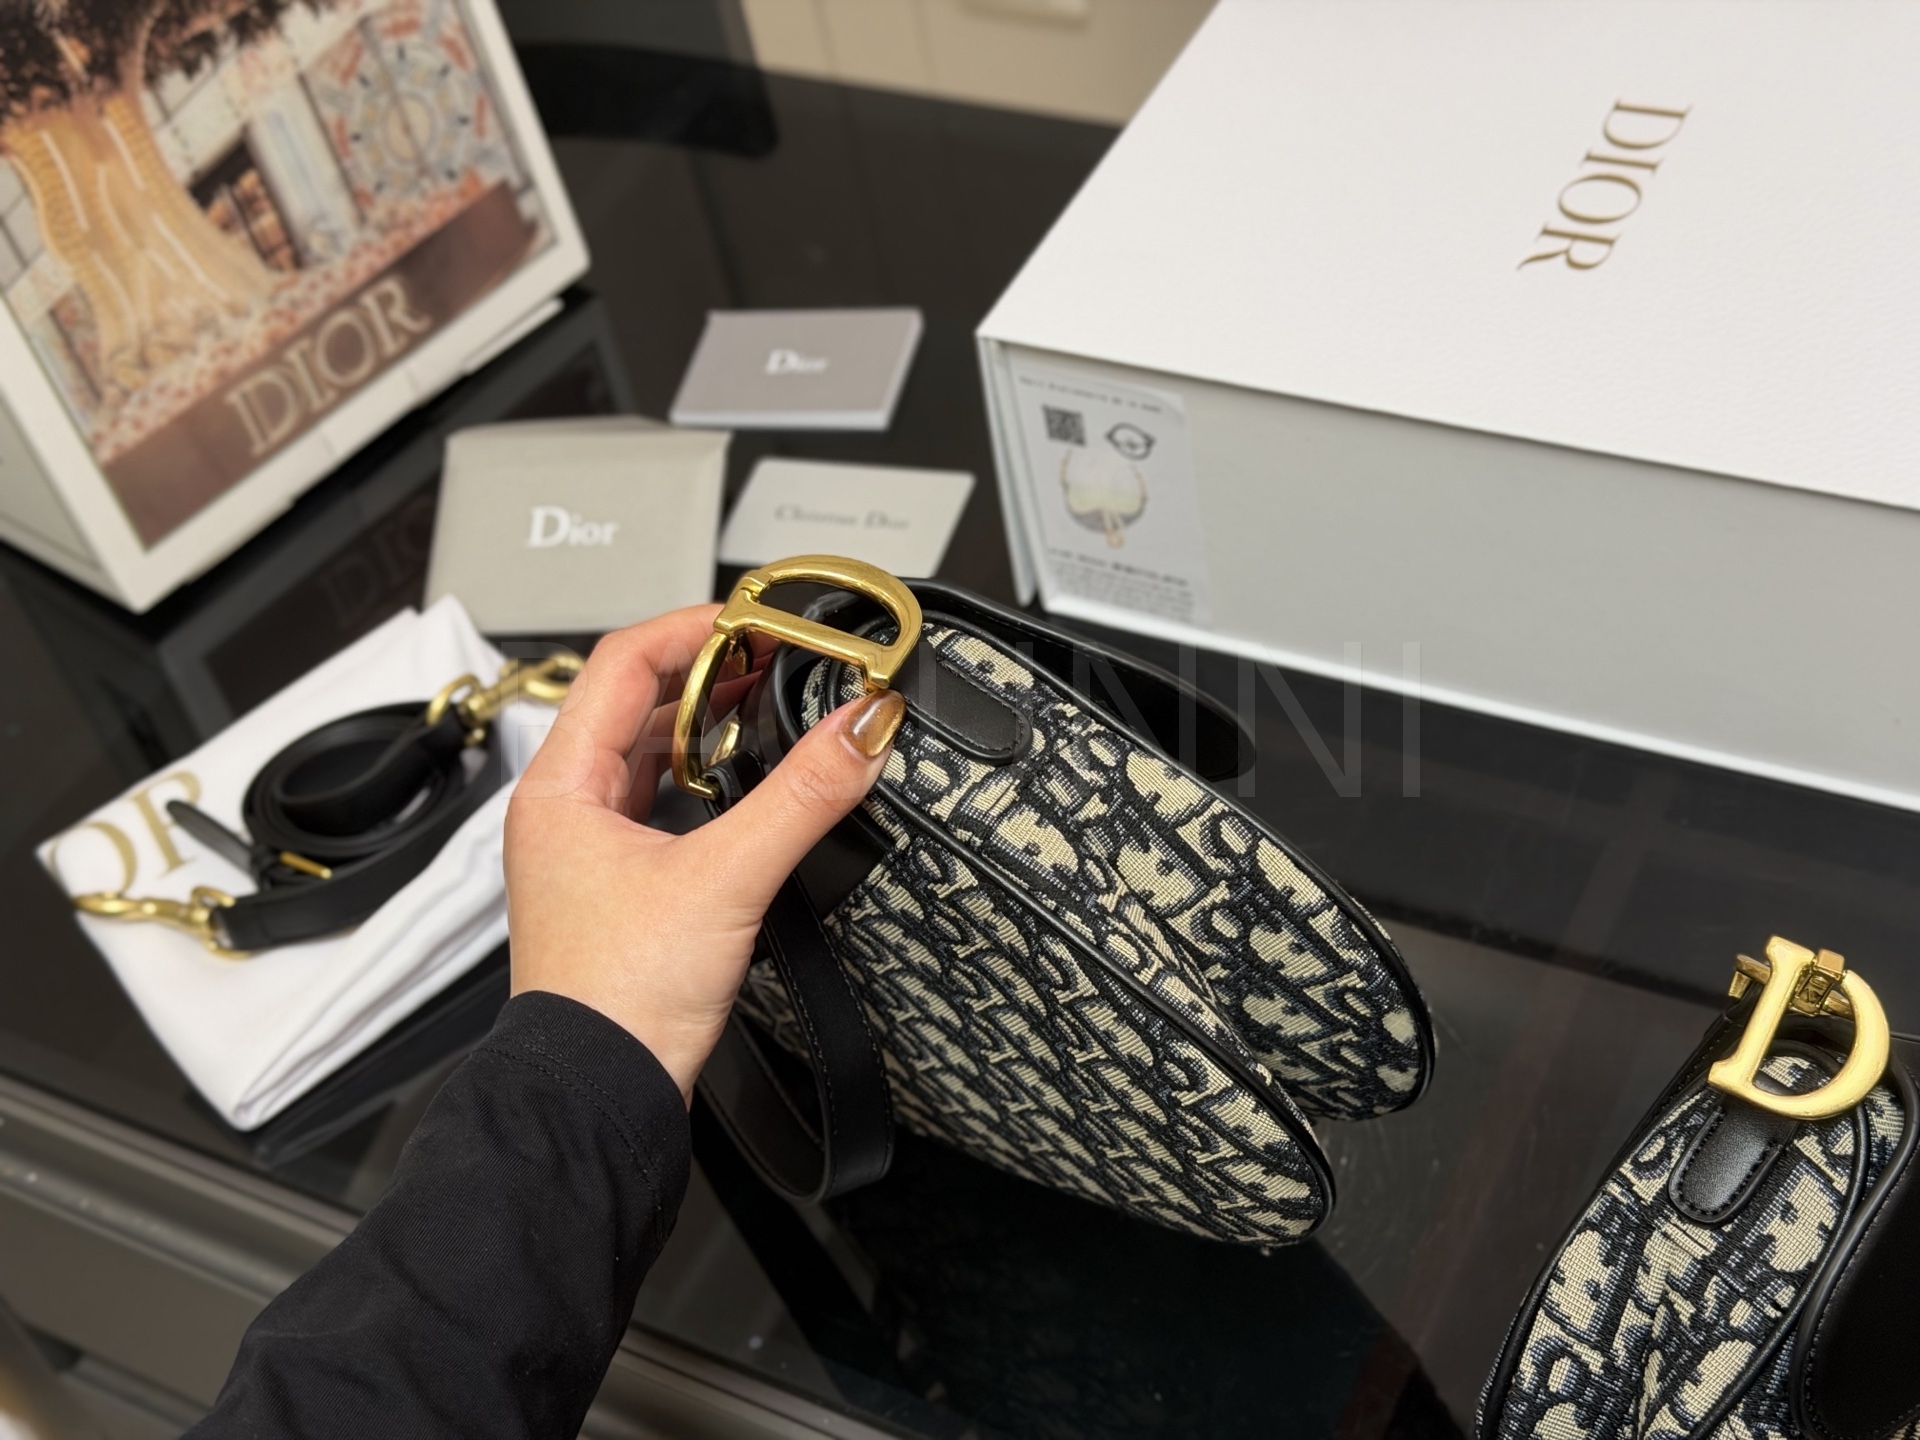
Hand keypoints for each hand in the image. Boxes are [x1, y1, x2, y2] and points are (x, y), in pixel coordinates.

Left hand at [503, 605, 904, 1100]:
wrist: (599, 1096)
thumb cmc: (617, 1001)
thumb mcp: (727, 880)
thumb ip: (803, 797)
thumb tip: (860, 729)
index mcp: (559, 788)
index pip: (622, 661)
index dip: (695, 627)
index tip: (758, 619)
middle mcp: (562, 811)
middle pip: (636, 702)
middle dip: (712, 673)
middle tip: (779, 659)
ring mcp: (586, 850)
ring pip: (647, 753)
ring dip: (709, 725)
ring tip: (772, 710)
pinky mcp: (617, 887)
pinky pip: (658, 802)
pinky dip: (706, 779)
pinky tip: (747, 789)